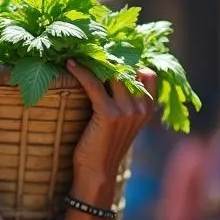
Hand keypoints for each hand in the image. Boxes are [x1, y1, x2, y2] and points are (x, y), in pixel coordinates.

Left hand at [68, 61, 157, 204]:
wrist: (96, 173)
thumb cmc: (103, 146)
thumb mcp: (121, 122)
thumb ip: (124, 101)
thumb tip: (109, 73)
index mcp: (149, 108)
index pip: (148, 72)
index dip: (130, 60)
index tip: (110, 51)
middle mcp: (142, 107)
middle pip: (128, 68)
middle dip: (109, 56)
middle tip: (89, 46)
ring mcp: (128, 110)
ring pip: (112, 73)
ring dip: (94, 61)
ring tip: (79, 52)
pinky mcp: (109, 114)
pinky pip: (94, 84)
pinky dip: (82, 72)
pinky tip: (70, 64)